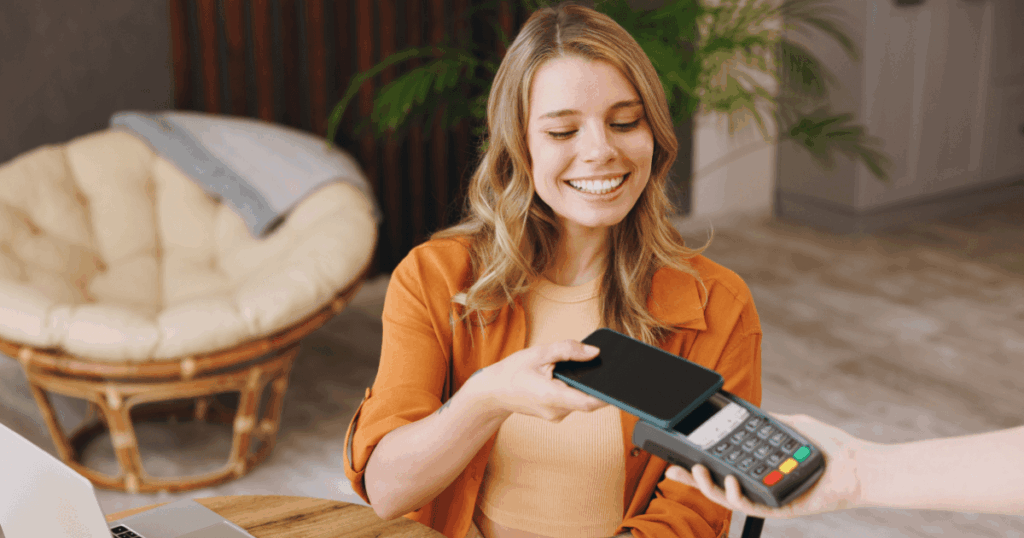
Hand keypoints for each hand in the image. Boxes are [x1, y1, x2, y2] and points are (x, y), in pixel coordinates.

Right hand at [471, 339, 608, 421]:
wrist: (494, 392)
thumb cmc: (513, 371)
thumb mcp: (539, 353)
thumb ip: (568, 350)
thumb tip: (595, 352)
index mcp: (550, 396)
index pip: (587, 402)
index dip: (606, 396)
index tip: (621, 386)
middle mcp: (556, 411)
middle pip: (587, 400)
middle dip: (598, 384)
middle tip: (611, 367)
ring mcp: (556, 415)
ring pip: (581, 400)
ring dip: (585, 385)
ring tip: (584, 366)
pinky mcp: (556, 414)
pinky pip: (573, 401)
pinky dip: (576, 389)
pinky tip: (572, 375)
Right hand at [664, 413, 866, 517]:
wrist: (860, 466)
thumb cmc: (835, 449)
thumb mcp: (796, 426)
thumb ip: (774, 422)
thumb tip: (755, 414)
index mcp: (764, 469)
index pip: (726, 466)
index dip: (702, 463)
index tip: (682, 454)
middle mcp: (763, 486)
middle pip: (719, 485)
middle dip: (692, 479)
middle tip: (671, 470)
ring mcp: (770, 498)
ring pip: (729, 499)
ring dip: (708, 487)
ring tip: (698, 472)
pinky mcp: (782, 509)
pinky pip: (752, 507)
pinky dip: (736, 496)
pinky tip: (728, 482)